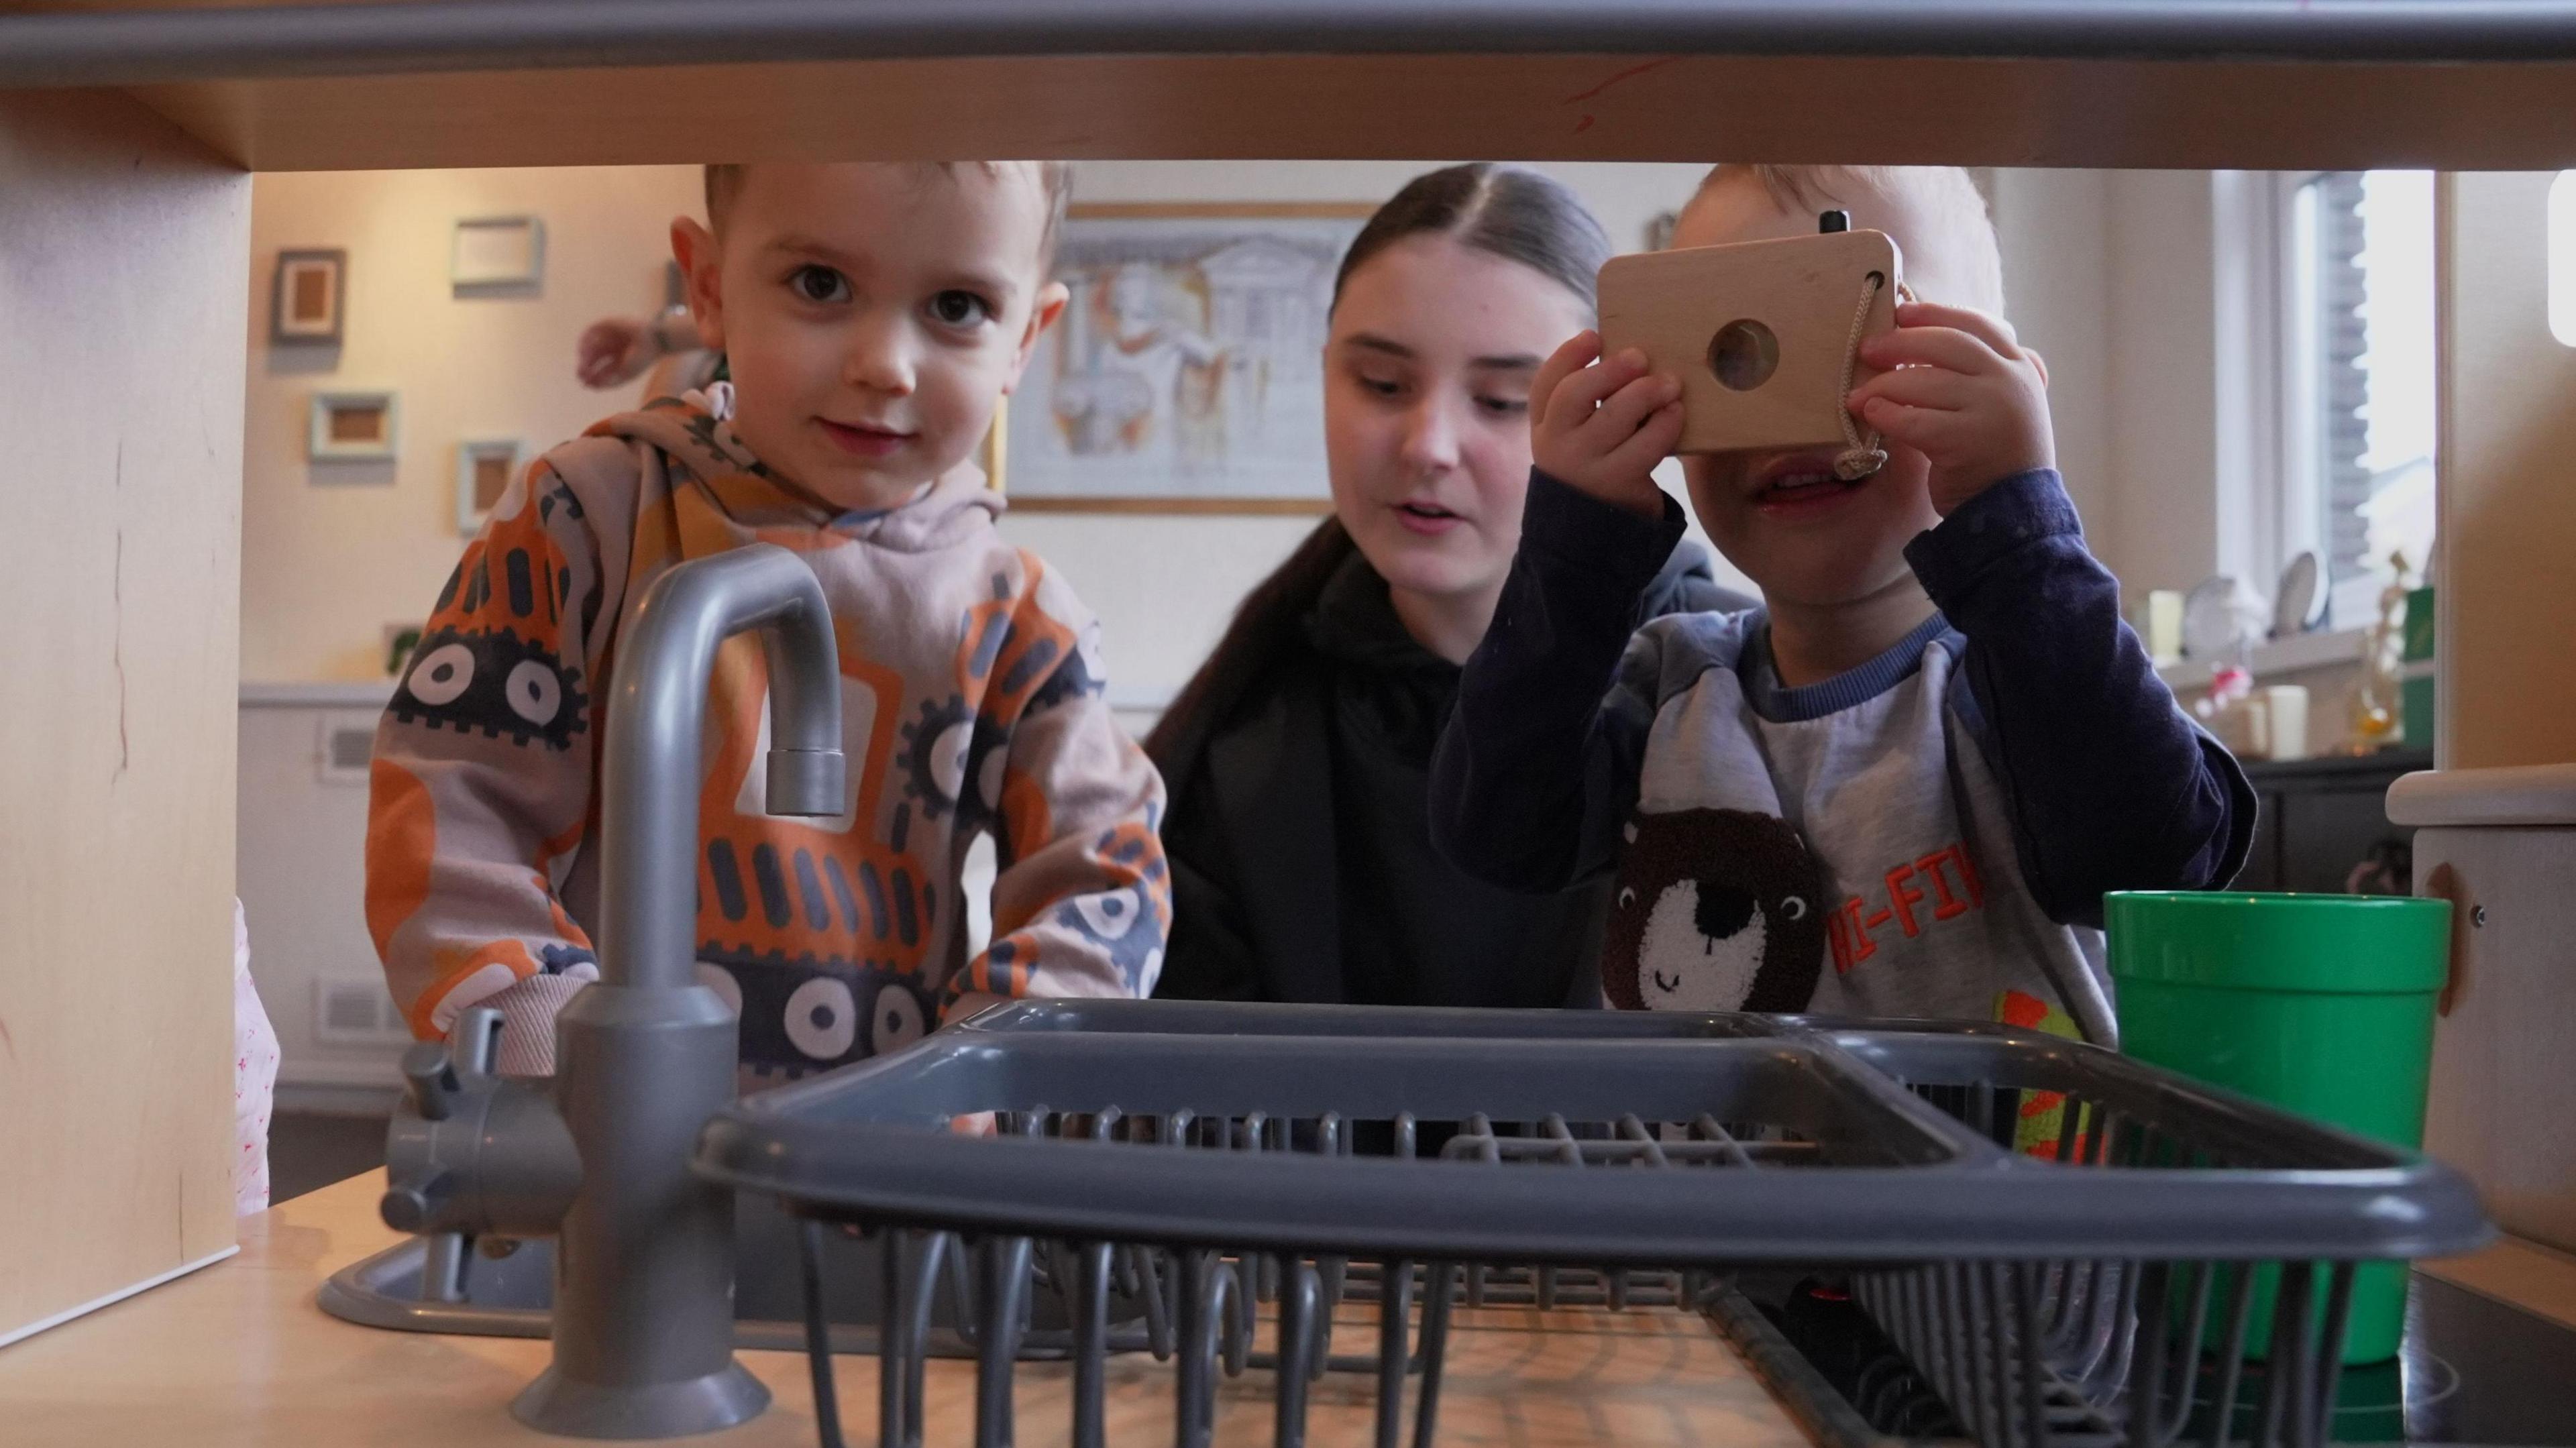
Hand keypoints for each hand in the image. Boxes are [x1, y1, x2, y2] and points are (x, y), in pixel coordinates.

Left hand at [576, 317, 656, 389]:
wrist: (653, 340)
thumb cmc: (642, 359)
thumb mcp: (624, 375)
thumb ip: (608, 382)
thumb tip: (588, 386)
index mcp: (618, 360)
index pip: (600, 370)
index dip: (591, 377)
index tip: (585, 384)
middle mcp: (612, 348)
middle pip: (593, 359)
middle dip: (585, 367)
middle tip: (580, 374)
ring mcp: (609, 336)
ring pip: (590, 345)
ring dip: (584, 354)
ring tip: (584, 361)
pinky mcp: (608, 324)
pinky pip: (591, 330)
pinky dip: (585, 339)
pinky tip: (586, 349)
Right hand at [1530, 330, 1681, 519]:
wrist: (1597, 531)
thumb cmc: (1597, 465)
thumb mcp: (1579, 436)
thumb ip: (1591, 401)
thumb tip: (1629, 354)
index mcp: (1544, 426)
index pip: (1546, 385)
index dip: (1568, 356)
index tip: (1594, 336)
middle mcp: (1556, 445)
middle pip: (1573, 395)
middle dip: (1609, 370)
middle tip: (1639, 357)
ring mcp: (1584, 466)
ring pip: (1613, 417)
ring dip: (1645, 393)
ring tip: (1669, 383)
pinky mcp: (1617, 484)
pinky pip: (1645, 446)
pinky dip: (1664, 424)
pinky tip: (1676, 412)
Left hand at [1846, 301, 2052, 515]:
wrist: (2014, 512)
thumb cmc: (1996, 456)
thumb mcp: (2001, 404)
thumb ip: (1979, 374)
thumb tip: (1919, 342)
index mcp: (2020, 366)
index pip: (1976, 324)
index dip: (1935, 314)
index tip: (1901, 312)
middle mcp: (2010, 382)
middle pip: (1946, 343)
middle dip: (1900, 343)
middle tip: (1867, 350)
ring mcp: (1991, 410)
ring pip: (1925, 381)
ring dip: (1882, 385)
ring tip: (1856, 395)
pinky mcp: (1967, 441)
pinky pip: (1914, 420)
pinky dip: (1886, 415)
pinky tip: (1870, 414)